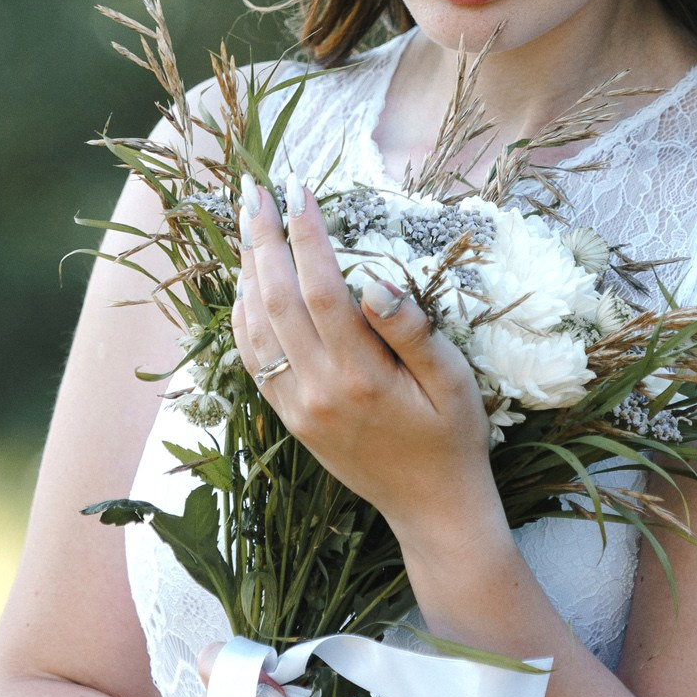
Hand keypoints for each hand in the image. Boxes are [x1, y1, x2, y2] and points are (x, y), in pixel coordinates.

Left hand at [231, 172, 500, 537]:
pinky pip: (252, 359)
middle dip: (263, 238)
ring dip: (246, 271)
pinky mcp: (289, 419)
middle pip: (276, 299)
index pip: (321, 288)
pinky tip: (247, 285)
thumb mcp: (453, 381)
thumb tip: (374, 279)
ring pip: (255, 327)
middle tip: (254, 190)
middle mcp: (319, 390)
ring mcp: (297, 407)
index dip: (306, 234)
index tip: (297, 187)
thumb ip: (412, 330)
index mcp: (362, 376)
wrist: (431, 508)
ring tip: (247, 223)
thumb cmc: (454, 438)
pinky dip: (242, 316)